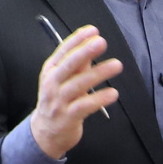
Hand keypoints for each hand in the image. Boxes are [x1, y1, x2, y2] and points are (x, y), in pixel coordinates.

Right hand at [29, 25, 121, 159]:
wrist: (45, 133)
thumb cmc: (58, 100)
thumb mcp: (62, 80)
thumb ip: (77, 64)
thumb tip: (92, 43)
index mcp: (50, 70)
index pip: (62, 51)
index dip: (77, 40)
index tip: (93, 30)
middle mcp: (52, 84)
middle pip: (68, 65)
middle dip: (85, 51)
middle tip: (101, 41)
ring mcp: (59, 101)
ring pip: (79, 84)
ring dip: (99, 73)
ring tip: (117, 65)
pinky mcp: (68, 117)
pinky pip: (85, 106)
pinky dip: (100, 99)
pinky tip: (113, 93)